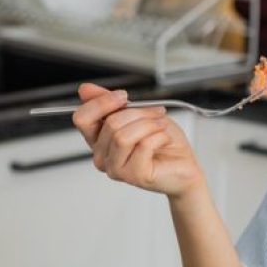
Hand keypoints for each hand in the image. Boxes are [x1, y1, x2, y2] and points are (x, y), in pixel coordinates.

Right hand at [71, 84, 204, 198]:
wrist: (184, 164)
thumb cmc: (163, 142)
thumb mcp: (136, 113)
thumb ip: (110, 103)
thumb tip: (85, 90)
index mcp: (99, 140)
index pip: (82, 118)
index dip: (102, 102)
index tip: (123, 96)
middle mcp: (103, 156)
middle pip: (110, 124)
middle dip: (138, 113)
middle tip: (155, 114)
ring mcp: (116, 169)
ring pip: (123, 136)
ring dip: (148, 125)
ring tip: (160, 127)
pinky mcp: (134, 175)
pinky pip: (142, 146)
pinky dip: (159, 136)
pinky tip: (163, 140)